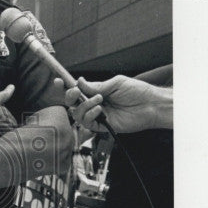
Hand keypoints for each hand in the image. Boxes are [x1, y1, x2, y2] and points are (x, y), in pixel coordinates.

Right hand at [55, 76, 171, 133]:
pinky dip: (90, 114)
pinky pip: (87, 123)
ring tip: (99, 100)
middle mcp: (94, 104)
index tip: (58, 81)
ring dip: (84, 106)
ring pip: (77, 114)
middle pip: (72, 103)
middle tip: (75, 92)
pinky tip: (99, 109)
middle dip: (69, 97)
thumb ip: (96, 85)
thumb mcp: (115, 83)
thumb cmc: (137, 92)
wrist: (149, 105)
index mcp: (97, 91)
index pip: (77, 90)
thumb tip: (79, 82)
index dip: (66, 87)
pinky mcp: (102, 126)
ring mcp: (97, 115)